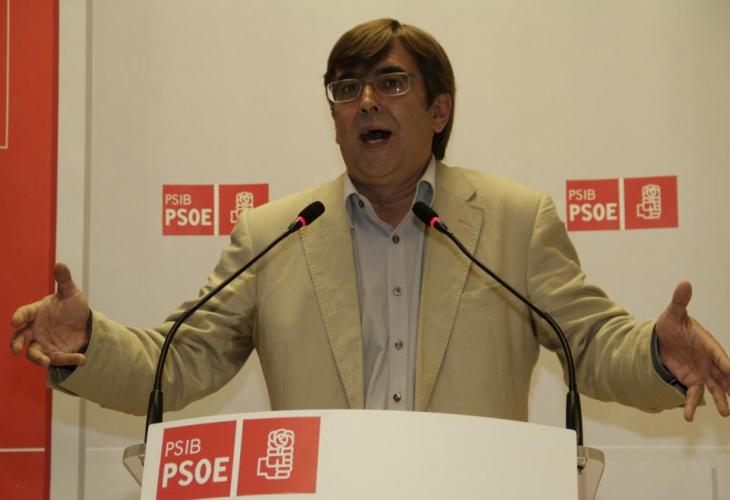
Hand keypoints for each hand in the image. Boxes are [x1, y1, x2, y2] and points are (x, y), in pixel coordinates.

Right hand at [10, 262, 89, 367]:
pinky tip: (81, 359)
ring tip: (46, 363)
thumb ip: (64, 280)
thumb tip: (60, 264)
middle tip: (16, 350)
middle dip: (16, 344)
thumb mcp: (71, 292)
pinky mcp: (55, 353)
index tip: (16, 321)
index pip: (24, 313)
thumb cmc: (72, 306)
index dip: (19, 316)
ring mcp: (43, 343)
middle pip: (20, 338)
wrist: (85, 323)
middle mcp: (35, 329)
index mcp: (36, 312)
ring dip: (38, 359)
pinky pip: (59, 358)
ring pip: (34, 353)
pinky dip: (68, 360)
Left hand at [656, 281, 729, 420]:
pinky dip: (692, 405)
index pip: (720, 355)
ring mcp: (702, 372)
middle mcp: (708, 360)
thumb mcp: (673, 313)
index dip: (726, 364)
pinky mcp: (692, 380)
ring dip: (720, 400)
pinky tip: (688, 417)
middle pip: (723, 375)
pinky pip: (694, 395)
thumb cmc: (671, 324)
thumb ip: (680, 301)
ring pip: (714, 388)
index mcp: (707, 343)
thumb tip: (685, 283)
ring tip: (726, 413)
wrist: (661, 339)